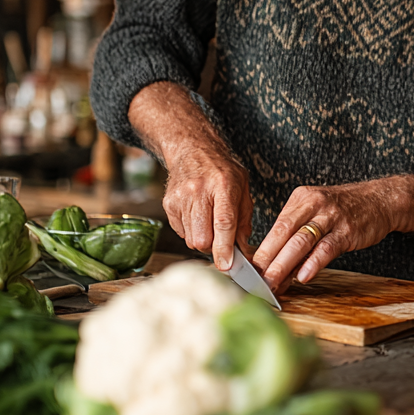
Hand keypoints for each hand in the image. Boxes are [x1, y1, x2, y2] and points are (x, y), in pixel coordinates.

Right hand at [160, 147, 252, 270]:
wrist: (193, 149)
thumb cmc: (222, 170)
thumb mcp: (243, 188)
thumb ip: (245, 220)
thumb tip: (244, 251)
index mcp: (223, 186)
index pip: (223, 223)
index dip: (224, 248)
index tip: (227, 265)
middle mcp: (199, 191)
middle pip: (203, 238)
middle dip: (213, 247)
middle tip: (221, 240)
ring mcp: (180, 198)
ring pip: (191, 239)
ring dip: (203, 240)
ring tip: (209, 223)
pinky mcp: (168, 204)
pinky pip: (181, 232)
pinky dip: (191, 231)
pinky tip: (197, 216)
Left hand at [252, 181, 402, 292]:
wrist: (379, 200)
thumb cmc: (344, 211)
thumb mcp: (316, 214)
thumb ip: (297, 238)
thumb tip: (278, 269)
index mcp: (299, 200)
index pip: (275, 228)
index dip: (261, 251)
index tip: (249, 272)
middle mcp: (313, 204)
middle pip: (283, 234)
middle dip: (267, 260)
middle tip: (255, 281)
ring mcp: (331, 216)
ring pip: (301, 242)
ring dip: (284, 265)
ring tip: (272, 283)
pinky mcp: (347, 230)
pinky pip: (326, 248)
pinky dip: (313, 263)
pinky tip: (304, 277)